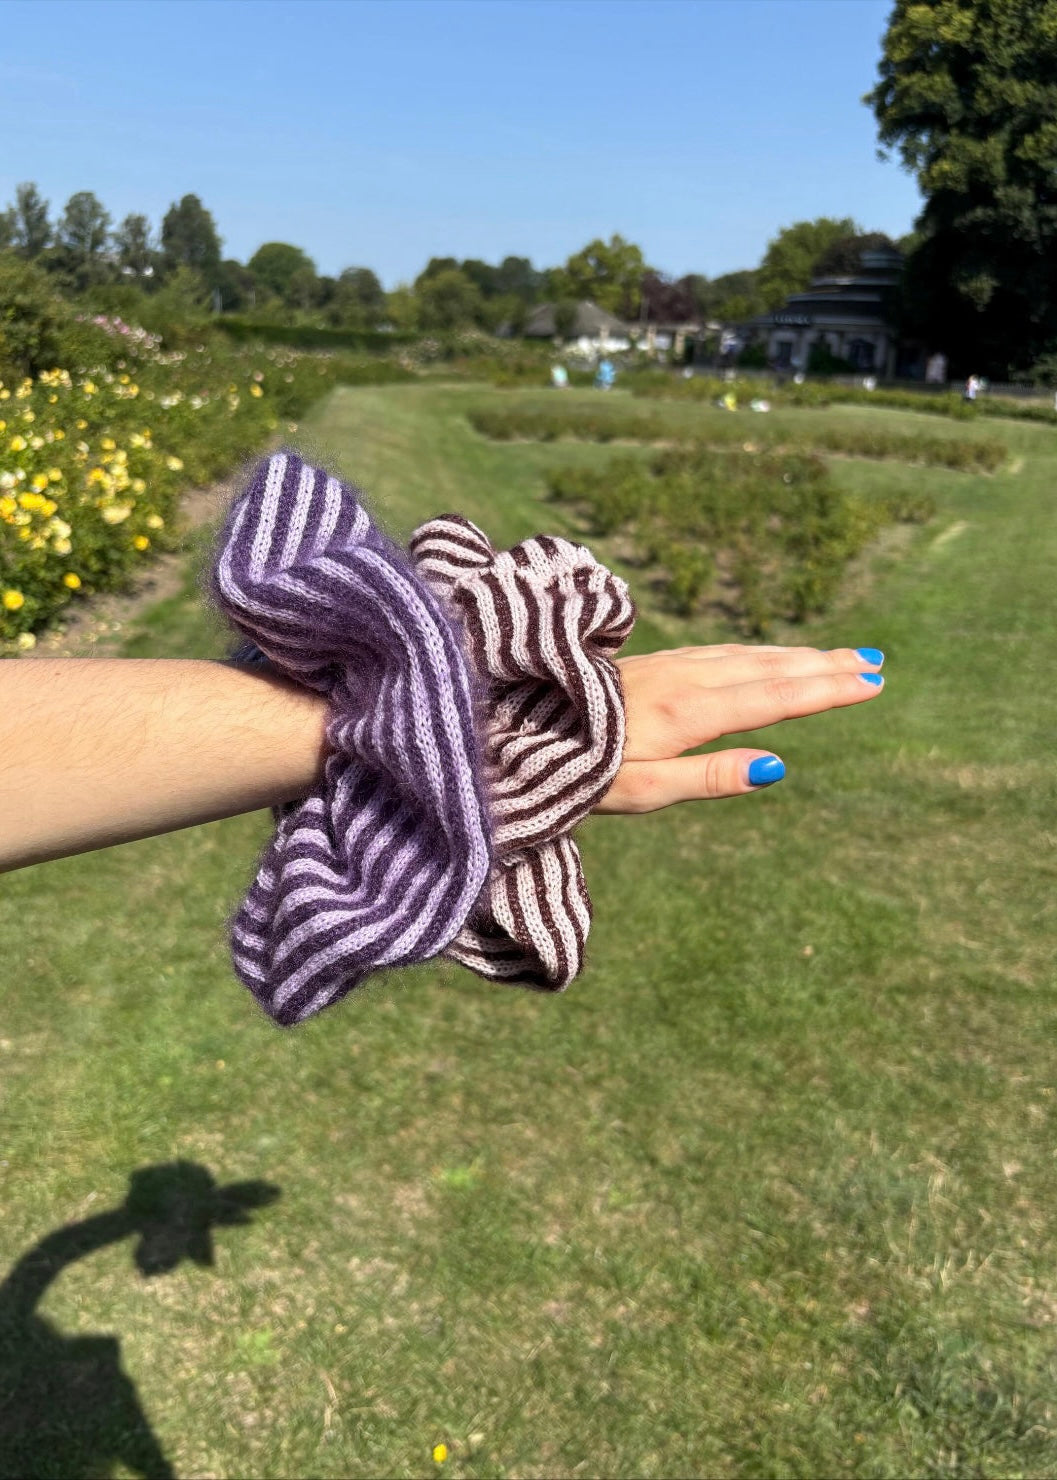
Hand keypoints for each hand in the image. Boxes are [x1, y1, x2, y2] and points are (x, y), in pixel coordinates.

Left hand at [597, 644, 884, 813]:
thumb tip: (776, 767)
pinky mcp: (657, 663)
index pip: (773, 697)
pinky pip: (725, 651)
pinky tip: (772, 655)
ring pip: (749, 655)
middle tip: (876, 664)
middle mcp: (685, 679)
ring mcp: (670, 666)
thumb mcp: (644, 791)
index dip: (825, 690)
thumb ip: (711, 778)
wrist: (521, 727)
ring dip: (798, 655)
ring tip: (842, 656)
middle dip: (826, 666)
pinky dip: (761, 651)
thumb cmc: (580, 771)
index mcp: (688, 713)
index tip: (872, 683)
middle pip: (770, 669)